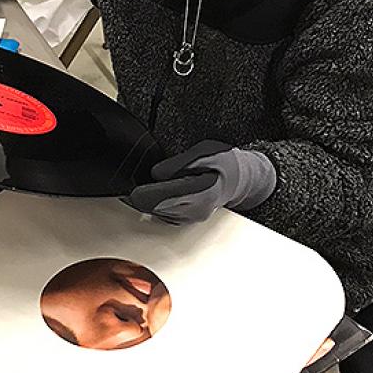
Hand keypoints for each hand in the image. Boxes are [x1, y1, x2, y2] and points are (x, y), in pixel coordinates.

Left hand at [126, 140, 276, 224]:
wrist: (240, 180)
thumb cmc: (225, 163)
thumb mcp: (205, 152)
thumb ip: (179, 163)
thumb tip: (156, 173)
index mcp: (201, 193)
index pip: (163, 199)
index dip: (143, 194)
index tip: (132, 189)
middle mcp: (195, 210)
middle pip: (156, 209)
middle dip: (143, 197)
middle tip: (134, 186)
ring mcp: (191, 218)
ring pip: (158, 213)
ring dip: (149, 201)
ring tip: (149, 187)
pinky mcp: (187, 220)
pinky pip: (164, 215)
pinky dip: (156, 204)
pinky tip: (158, 193)